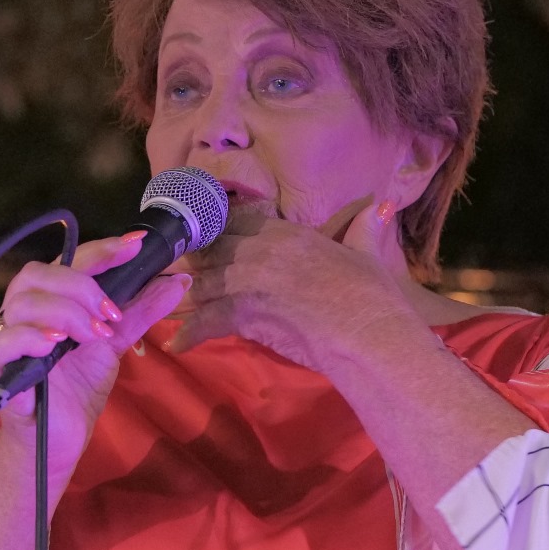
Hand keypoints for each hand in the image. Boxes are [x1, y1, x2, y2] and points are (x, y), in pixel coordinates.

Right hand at [0, 232, 192, 473]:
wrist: (61, 438)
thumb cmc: (78, 387)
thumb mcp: (114, 344)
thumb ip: (140, 311)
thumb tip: (178, 282)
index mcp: (51, 299)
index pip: (70, 260)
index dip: (101, 250)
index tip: (135, 246)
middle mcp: (24, 311)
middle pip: (38, 274)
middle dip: (81, 286)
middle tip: (110, 314)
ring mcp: (6, 337)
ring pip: (21, 303)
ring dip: (64, 312)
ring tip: (93, 335)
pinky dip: (28, 338)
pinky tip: (54, 345)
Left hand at [170, 197, 418, 371]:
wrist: (364, 332)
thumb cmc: (371, 294)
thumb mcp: (367, 255)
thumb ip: (364, 230)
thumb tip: (381, 206)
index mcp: (283, 232)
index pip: (232, 220)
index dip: (214, 228)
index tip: (203, 236)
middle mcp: (257, 251)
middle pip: (208, 250)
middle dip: (193, 261)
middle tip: (177, 271)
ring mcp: (245, 282)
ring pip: (199, 283)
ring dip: (185, 295)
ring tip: (167, 304)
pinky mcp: (240, 314)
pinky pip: (202, 322)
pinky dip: (188, 334)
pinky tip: (176, 344)